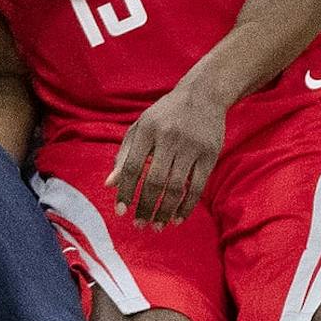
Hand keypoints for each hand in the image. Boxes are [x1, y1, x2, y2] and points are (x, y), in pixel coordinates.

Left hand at [106, 83, 227, 227]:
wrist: (203, 95)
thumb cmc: (165, 114)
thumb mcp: (141, 126)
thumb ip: (124, 154)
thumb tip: (110, 184)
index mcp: (147, 130)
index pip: (132, 166)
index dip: (125, 191)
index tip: (120, 212)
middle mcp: (168, 138)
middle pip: (154, 181)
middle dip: (145, 207)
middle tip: (139, 225)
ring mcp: (191, 146)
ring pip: (176, 187)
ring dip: (165, 211)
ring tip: (157, 226)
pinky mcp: (210, 154)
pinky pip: (197, 186)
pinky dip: (186, 206)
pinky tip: (177, 218)